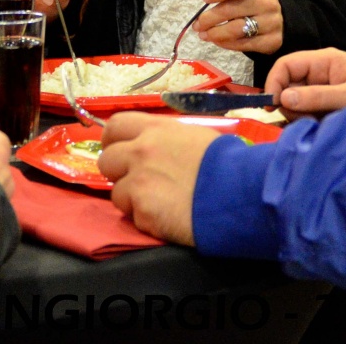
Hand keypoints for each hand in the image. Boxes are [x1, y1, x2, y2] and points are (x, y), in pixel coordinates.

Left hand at [99, 113, 217, 245]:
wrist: (240, 193)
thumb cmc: (227, 163)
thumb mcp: (197, 137)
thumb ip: (169, 141)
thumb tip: (159, 148)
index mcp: (157, 129)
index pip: (115, 125)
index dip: (112, 140)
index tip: (118, 151)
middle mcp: (141, 150)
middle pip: (106, 160)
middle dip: (118, 173)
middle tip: (136, 183)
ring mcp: (139, 180)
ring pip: (116, 193)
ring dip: (132, 200)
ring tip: (159, 204)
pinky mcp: (142, 209)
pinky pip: (133, 216)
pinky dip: (147, 220)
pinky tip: (168, 218)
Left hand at [194, 0, 282, 54]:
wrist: (278, 21)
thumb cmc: (252, 3)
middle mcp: (267, 3)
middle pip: (232, 10)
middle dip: (209, 18)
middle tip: (197, 25)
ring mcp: (271, 23)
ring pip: (236, 29)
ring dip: (215, 33)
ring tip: (203, 35)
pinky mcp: (272, 41)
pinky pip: (244, 44)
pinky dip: (226, 44)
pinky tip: (217, 41)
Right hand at [262, 48, 345, 119]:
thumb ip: (318, 96)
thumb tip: (284, 98)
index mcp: (322, 61)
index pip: (286, 65)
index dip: (274, 82)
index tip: (271, 105)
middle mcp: (316, 73)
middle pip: (286, 85)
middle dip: (290, 104)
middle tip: (305, 119)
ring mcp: (317, 89)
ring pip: (293, 101)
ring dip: (299, 115)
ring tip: (320, 122)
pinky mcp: (320, 104)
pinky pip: (303, 112)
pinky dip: (307, 121)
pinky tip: (320, 125)